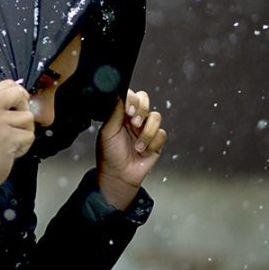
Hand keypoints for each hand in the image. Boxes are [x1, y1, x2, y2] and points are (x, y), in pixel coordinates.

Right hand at [0, 80, 35, 203]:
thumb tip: (24, 94)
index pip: (8, 83)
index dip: (17, 95)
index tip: (14, 108)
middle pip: (19, 94)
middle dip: (24, 109)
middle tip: (15, 124)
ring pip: (28, 117)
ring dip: (24, 131)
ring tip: (9, 141)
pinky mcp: (8, 137)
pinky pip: (30, 136)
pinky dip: (24, 146)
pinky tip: (10, 151)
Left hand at [96, 89, 167, 209]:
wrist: (119, 175)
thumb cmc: (109, 154)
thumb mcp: (107, 132)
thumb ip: (113, 113)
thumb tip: (118, 94)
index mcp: (121, 113)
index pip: (130, 96)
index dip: (132, 100)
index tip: (129, 111)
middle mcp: (134, 118)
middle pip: (145, 100)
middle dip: (142, 111)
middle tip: (134, 123)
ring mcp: (145, 128)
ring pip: (155, 117)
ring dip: (146, 133)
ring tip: (137, 146)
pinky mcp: (156, 140)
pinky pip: (162, 134)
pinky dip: (153, 144)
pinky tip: (143, 152)